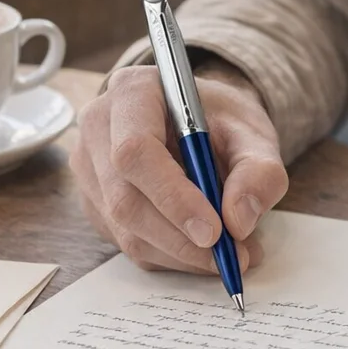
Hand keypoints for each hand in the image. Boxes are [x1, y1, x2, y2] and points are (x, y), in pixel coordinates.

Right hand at [71, 62, 287, 275]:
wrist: (205, 124)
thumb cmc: (224, 122)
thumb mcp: (254, 134)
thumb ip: (257, 170)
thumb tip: (239, 219)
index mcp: (133, 92)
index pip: (135, 150)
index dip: (172, 196)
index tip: (215, 231)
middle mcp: (99, 128)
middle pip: (125, 197)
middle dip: (181, 236)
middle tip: (233, 256)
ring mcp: (90, 168)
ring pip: (125, 228)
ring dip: (180, 252)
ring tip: (232, 254)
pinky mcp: (95, 203)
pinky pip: (127, 242)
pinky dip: (171, 255)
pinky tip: (204, 250)